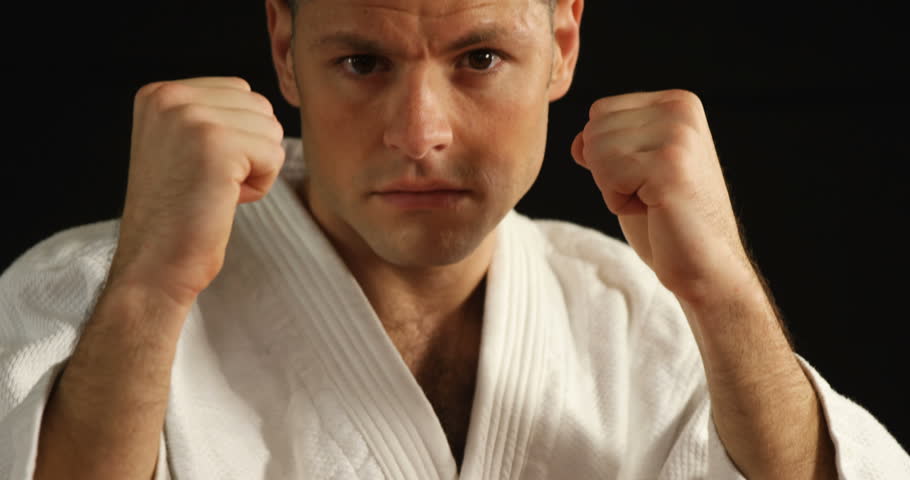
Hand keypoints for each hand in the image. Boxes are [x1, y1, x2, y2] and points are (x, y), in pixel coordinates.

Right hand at [110, 77, 284, 305]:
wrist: (154, 265)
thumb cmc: (178, 216)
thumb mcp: (183, 146)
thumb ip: (211, 115)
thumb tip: (263, 105)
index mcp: (159, 93)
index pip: (240, 92)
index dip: (236, 138)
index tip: (198, 169)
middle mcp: (170, 96)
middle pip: (260, 107)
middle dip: (249, 151)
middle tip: (207, 184)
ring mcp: (191, 117)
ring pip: (271, 130)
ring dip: (255, 169)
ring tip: (214, 192)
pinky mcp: (216, 144)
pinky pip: (274, 155)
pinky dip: (260, 185)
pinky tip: (223, 201)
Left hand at [571, 89, 753, 305]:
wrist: (705, 265)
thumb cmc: (665, 220)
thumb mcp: (630, 169)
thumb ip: (605, 143)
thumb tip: (578, 140)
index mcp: (676, 102)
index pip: (599, 112)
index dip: (607, 155)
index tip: (646, 177)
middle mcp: (681, 109)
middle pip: (593, 130)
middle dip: (607, 173)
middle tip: (649, 194)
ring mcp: (678, 136)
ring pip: (595, 152)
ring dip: (613, 188)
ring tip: (652, 201)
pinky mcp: (670, 166)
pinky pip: (606, 176)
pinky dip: (618, 203)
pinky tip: (654, 210)